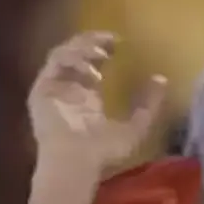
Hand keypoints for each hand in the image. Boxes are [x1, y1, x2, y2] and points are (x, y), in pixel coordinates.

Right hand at [27, 31, 165, 178]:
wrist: (77, 163)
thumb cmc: (103, 152)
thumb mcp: (135, 127)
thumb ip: (149, 104)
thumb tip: (162, 79)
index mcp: (86, 96)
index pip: (91, 63)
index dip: (103, 48)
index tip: (119, 43)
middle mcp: (67, 89)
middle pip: (74, 53)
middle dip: (91, 41)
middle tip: (111, 40)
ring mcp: (53, 88)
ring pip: (62, 53)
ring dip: (82, 47)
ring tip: (102, 53)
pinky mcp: (41, 90)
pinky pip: (54, 64)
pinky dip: (73, 60)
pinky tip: (91, 71)